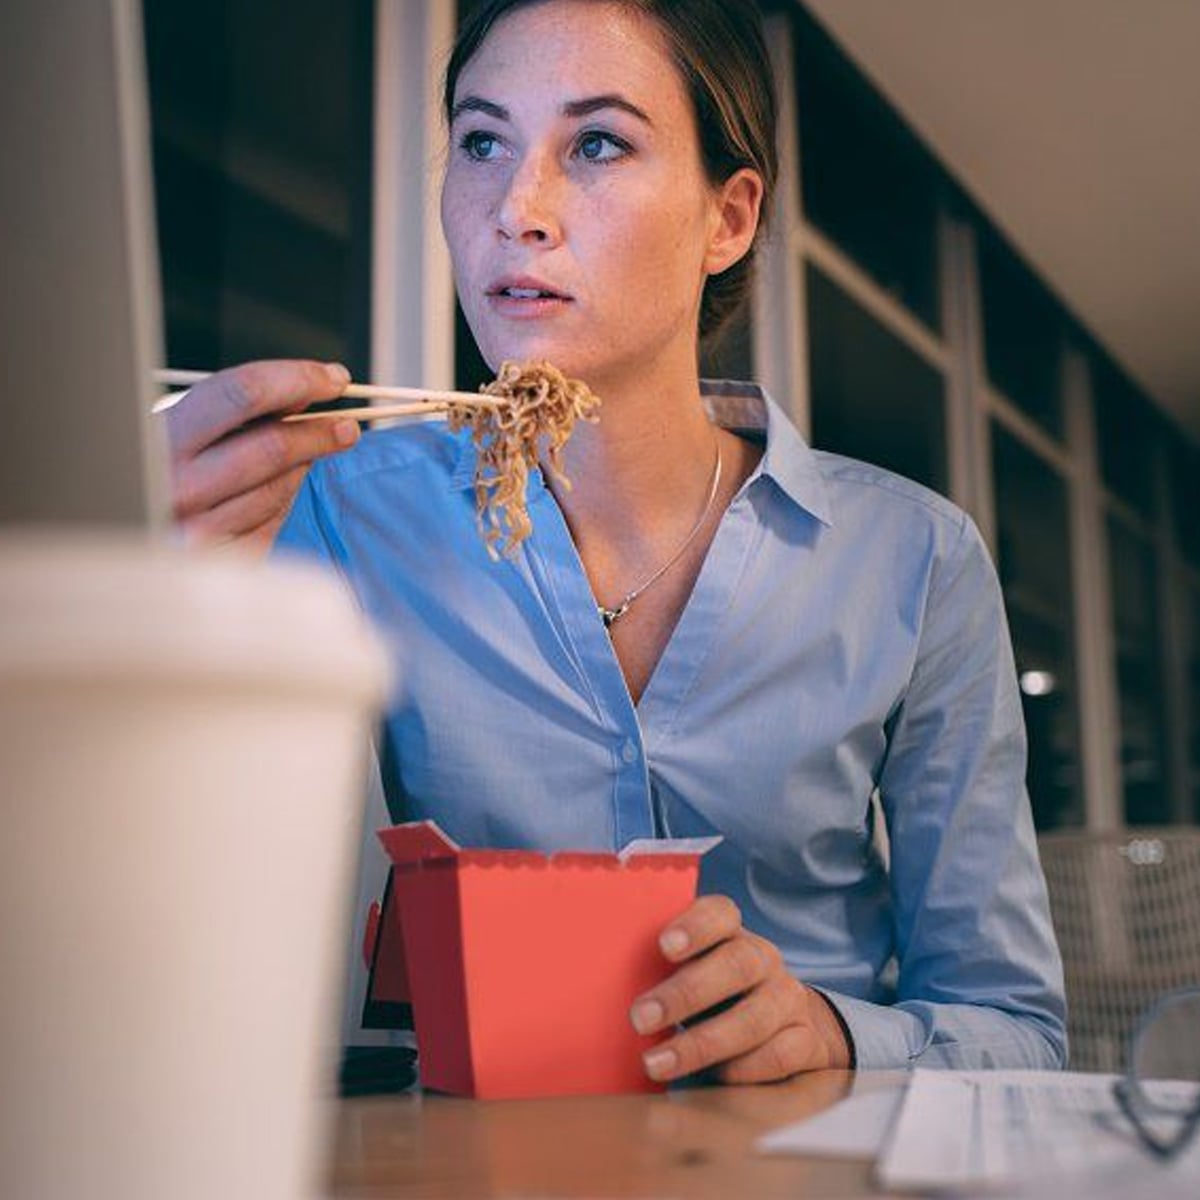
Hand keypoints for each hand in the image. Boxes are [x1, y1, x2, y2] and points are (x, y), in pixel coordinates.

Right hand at [166, 359, 359, 553]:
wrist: (113, 542)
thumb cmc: (157, 471)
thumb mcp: (179, 430)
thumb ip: (236, 410)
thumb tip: (305, 393)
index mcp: (163, 438)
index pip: (244, 392)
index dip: (298, 378)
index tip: (334, 378)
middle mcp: (178, 485)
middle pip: (274, 445)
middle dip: (321, 430)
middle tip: (347, 426)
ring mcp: (199, 529)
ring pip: (280, 488)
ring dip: (302, 467)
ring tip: (305, 456)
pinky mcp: (222, 562)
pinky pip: (272, 521)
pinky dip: (283, 501)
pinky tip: (277, 490)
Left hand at [629, 895, 850, 1084]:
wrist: (786, 1023)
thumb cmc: (717, 993)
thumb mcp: (692, 971)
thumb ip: (660, 970)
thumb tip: (594, 982)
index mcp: (731, 932)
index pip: (720, 912)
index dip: (694, 926)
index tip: (663, 947)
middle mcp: (763, 959)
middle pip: (736, 964)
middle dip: (686, 993)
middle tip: (640, 1018)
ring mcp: (787, 998)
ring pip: (754, 1016)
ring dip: (702, 1043)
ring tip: (656, 1063)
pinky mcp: (804, 1039)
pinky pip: (777, 1056)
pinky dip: (741, 1070)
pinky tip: (711, 1078)